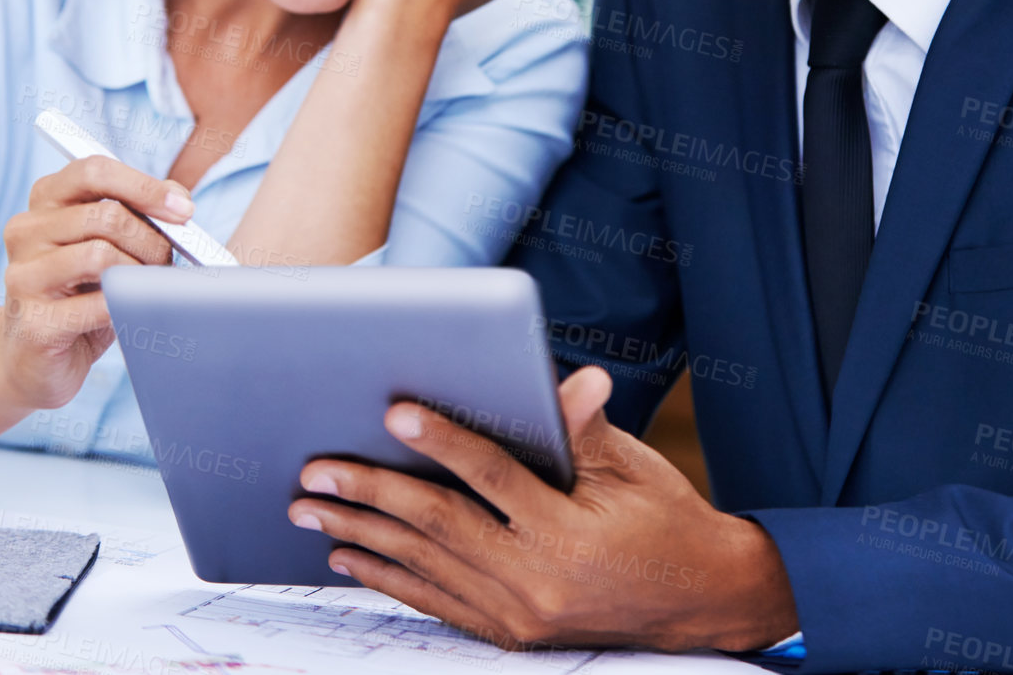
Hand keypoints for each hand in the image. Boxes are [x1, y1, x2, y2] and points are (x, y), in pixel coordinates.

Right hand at [0, 157, 190, 409]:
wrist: (33, 359)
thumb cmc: (82, 292)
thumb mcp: (112, 243)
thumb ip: (141, 211)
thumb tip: (179, 198)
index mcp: (45, 199)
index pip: (94, 170)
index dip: (145, 187)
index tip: (184, 210)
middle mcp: (25, 230)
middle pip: (107, 216)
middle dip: (151, 240)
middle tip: (166, 262)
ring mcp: (22, 276)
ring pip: (101, 256)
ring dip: (139, 273)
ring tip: (144, 287)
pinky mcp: (32, 322)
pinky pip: (98, 304)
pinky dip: (126, 305)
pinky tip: (129, 312)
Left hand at [287, 366, 798, 652]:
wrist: (702, 599)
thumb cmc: (665, 518)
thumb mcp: (630, 467)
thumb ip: (582, 429)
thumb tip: (568, 378)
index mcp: (568, 532)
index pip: (492, 477)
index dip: (442, 441)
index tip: (394, 412)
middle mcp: (536, 581)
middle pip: (438, 528)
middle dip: (371, 492)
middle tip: (317, 467)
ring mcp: (519, 615)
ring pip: (424, 567)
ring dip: (361, 533)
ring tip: (311, 506)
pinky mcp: (510, 633)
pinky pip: (434, 602)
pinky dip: (387, 576)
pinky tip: (349, 553)